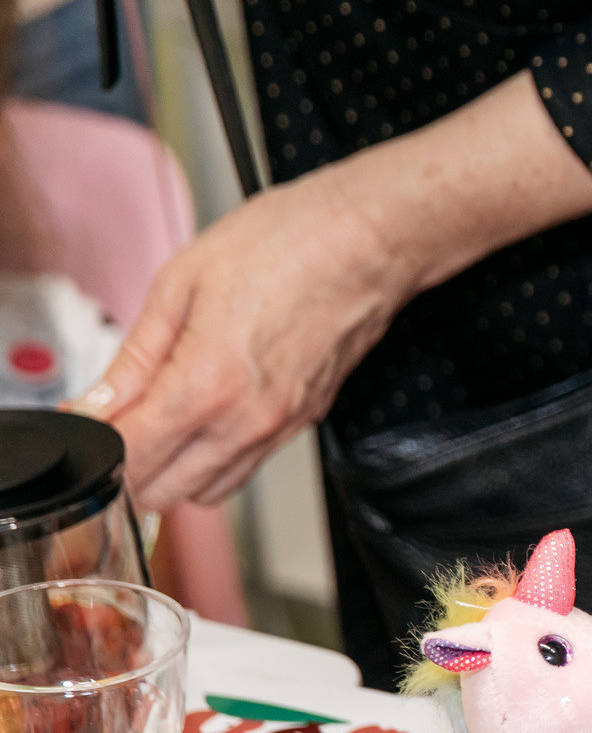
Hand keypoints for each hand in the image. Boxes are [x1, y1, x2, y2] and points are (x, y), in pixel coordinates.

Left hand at [83, 170, 414, 508]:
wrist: (367, 241)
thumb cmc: (286, 245)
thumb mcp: (180, 284)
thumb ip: (134, 357)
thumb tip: (97, 402)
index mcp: (205, 385)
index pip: (129, 458)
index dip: (94, 445)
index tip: (84, 421)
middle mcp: (245, 422)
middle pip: (163, 492)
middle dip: (129, 465)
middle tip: (117, 420)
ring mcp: (280, 428)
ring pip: (207, 492)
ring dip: (173, 470)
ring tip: (161, 422)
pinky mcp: (304, 421)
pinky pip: (246, 467)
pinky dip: (215, 459)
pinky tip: (207, 416)